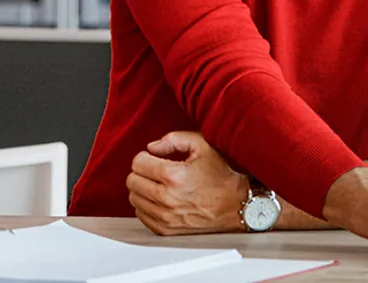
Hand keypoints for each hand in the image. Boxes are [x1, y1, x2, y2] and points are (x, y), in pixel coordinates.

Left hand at [126, 131, 248, 235]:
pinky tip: (160, 198)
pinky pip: (140, 214)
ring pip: (134, 198)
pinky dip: (146, 205)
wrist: (235, 205)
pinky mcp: (165, 229)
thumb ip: (175, 139)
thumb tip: (152, 147)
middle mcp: (167, 198)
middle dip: (142, 171)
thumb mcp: (203, 146)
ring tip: (159, 184)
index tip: (155, 157)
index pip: (138, 163)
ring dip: (143, 188)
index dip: (146, 156)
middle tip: (156, 170)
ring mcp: (165, 216)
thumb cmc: (220, 175)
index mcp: (174, 176)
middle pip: (132, 181)